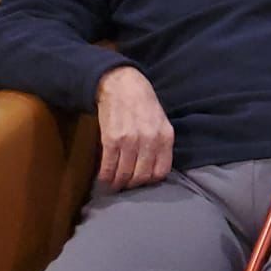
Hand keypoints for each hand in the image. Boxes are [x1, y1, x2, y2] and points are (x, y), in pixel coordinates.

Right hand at [95, 66, 173, 191]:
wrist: (122, 85)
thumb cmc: (143, 103)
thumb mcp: (162, 122)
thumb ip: (161, 144)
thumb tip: (154, 169)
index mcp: (165, 136)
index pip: (161, 171)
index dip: (151, 181)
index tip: (143, 181)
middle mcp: (150, 140)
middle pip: (142, 177)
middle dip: (133, 185)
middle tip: (126, 185)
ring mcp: (130, 140)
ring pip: (124, 174)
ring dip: (118, 183)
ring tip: (115, 184)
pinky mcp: (111, 139)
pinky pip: (108, 166)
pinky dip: (105, 176)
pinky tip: (104, 177)